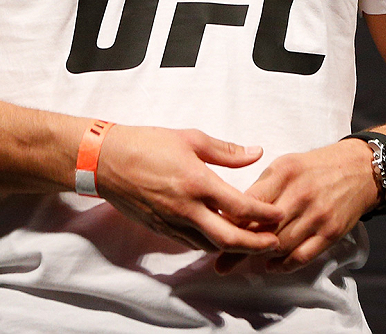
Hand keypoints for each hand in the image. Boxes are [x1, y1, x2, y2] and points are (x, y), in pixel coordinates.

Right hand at [96, 125, 282, 253]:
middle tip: (274, 242)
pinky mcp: (161, 229)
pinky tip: (219, 236)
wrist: (107, 161)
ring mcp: (172, 222)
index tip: (278, 214)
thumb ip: (225, 151)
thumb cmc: (147, 144)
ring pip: (210, 245)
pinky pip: (192, 243)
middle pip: (229, 238)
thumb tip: (255, 153)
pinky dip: (210, 243)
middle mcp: (187, 208)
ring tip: (251, 241)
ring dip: (233, 247)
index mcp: (197, 182)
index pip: (239, 206)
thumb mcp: (190, 138)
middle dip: (256, 244)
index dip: (263, 214)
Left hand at [215, 138, 378, 273]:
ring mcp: (317, 215)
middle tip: (219, 259)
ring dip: (258, 256)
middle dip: (238, 246)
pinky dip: (283, 265)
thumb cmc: (314, 168)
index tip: (215, 231)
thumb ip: (263, 186)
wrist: (358, 169)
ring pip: (280, 244)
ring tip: (240, 262)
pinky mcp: (331, 232)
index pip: (252, 201)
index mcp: (284, 172)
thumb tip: (235, 209)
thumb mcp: (285, 164)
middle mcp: (300, 194)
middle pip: (263, 227)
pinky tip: (270, 265)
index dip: (232, 220)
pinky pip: (302, 256)